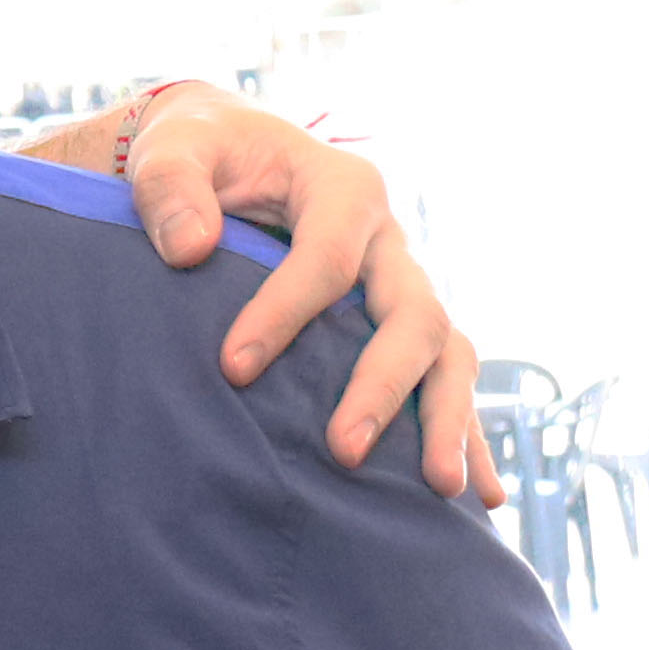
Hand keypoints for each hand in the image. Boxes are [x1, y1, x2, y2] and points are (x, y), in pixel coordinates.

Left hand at [79, 87, 498, 504]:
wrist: (228, 156)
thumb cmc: (198, 155)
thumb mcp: (172, 152)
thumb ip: (170, 189)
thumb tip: (190, 249)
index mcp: (344, 188)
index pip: (328, 257)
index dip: (285, 313)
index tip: (232, 369)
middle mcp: (389, 240)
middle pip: (413, 312)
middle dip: (384, 383)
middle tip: (343, 450)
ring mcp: (402, 285)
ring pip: (447, 351)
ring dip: (448, 419)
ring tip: (440, 489)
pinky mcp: (399, 326)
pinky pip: (444, 380)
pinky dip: (464, 434)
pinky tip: (478, 497)